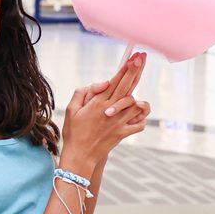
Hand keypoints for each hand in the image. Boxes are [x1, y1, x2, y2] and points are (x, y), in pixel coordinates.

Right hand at [60, 52, 147, 167]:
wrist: (79, 156)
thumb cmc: (73, 132)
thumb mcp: (71, 109)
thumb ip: (84, 92)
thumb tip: (104, 82)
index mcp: (97, 103)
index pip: (115, 81)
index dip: (126, 68)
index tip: (134, 57)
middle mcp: (110, 110)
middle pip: (127, 87)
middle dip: (136, 71)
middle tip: (143, 57)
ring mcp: (119, 122)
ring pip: (137, 105)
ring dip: (140, 97)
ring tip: (138, 90)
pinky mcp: (123, 133)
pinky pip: (139, 124)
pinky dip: (141, 118)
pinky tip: (137, 113)